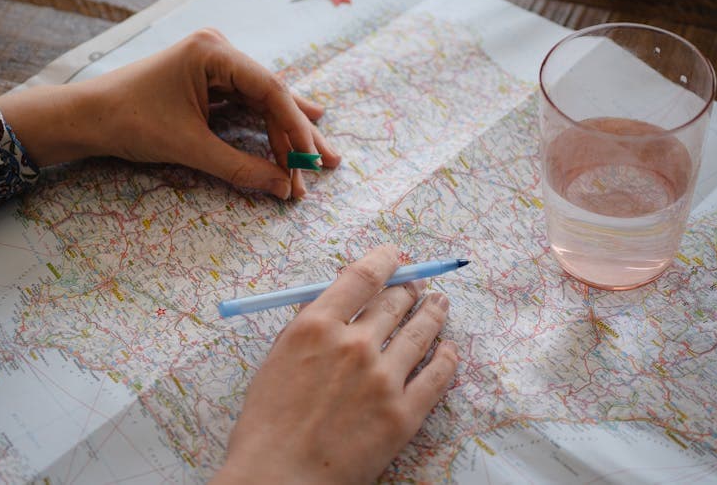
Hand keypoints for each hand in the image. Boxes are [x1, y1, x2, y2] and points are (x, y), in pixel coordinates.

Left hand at [0, 28, 339, 198]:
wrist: (86, 118)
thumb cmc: (129, 122)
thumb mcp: (188, 147)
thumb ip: (239, 166)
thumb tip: (282, 188)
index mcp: (213, 51)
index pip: (269, 87)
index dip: (295, 126)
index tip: (311, 157)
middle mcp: (218, 50)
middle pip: (271, 94)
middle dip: (298, 134)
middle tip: (327, 164)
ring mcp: (214, 65)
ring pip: (263, 101)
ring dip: (287, 133)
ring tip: (319, 158)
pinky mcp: (208, 82)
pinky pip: (247, 105)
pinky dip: (267, 127)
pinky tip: (295, 137)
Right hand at [213, 245, 459, 483]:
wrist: (279, 480)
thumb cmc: (267, 425)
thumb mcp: (275, 361)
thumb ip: (306, 327)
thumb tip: (332, 300)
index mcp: (316, 327)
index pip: (362, 276)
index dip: (386, 259)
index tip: (397, 255)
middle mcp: (354, 345)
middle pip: (395, 301)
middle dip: (409, 289)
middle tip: (417, 287)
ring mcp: (383, 379)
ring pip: (421, 332)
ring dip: (434, 313)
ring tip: (441, 305)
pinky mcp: (404, 414)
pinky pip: (438, 376)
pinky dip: (447, 358)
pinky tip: (449, 350)